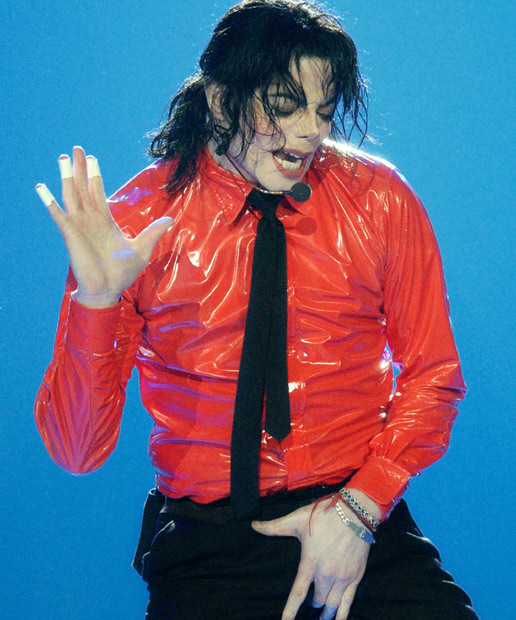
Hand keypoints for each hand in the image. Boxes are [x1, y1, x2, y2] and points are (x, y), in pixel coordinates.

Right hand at [36, 146, 172, 306]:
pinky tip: (41, 188)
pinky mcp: (70, 234)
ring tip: (63, 157)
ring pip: (71, 195)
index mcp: (105, 221)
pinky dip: (49, 201)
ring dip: (66, 176)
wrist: (109, 288)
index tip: (92, 158)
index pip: (98, 193)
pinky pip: (58, 215)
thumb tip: (170, 220)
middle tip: (77, 148)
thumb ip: (153, 232)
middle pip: (83, 188)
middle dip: (80, 168)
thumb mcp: (142, 248)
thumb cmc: (123, 272)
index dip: (95, 176)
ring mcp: (79, 226)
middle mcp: (90, 220)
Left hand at [252, 496, 371, 619]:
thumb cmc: (324, 515)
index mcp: (310, 562)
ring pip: (332, 604)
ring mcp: (342, 577)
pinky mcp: (355, 576)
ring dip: (325, 615)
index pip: (298, 593)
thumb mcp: (296, 519)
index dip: (290, 611)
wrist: (354, 512)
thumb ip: (274, 526)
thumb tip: (254, 525)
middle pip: (316, 601)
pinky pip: (348, 602)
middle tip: (308, 615)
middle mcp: (326, 574)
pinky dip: (343, 614)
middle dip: (311, 610)